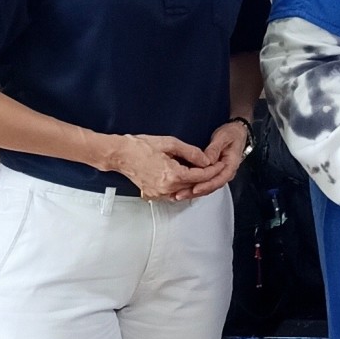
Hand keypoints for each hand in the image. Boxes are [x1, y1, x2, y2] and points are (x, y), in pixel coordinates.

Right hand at [105, 133, 220, 200]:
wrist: (120, 155)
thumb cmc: (141, 146)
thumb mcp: (169, 143)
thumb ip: (191, 152)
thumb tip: (206, 160)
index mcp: (172, 175)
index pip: (200, 176)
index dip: (213, 170)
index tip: (220, 164)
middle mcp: (167, 188)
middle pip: (194, 186)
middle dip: (206, 177)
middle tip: (214, 167)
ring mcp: (160, 194)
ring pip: (185, 192)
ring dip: (194, 183)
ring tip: (201, 172)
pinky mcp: (154, 195)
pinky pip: (174, 194)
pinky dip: (182, 187)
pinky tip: (185, 178)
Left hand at [180, 119, 250, 198]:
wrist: (236, 132)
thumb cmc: (231, 134)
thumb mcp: (223, 137)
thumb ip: (215, 149)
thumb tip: (207, 160)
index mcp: (230, 165)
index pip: (219, 179)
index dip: (206, 185)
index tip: (195, 188)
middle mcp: (225, 173)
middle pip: (211, 187)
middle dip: (195, 192)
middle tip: (181, 195)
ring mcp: (219, 174)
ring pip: (206, 187)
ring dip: (193, 192)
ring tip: (179, 195)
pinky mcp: (213, 173)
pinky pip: (204, 182)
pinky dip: (194, 187)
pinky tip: (183, 189)